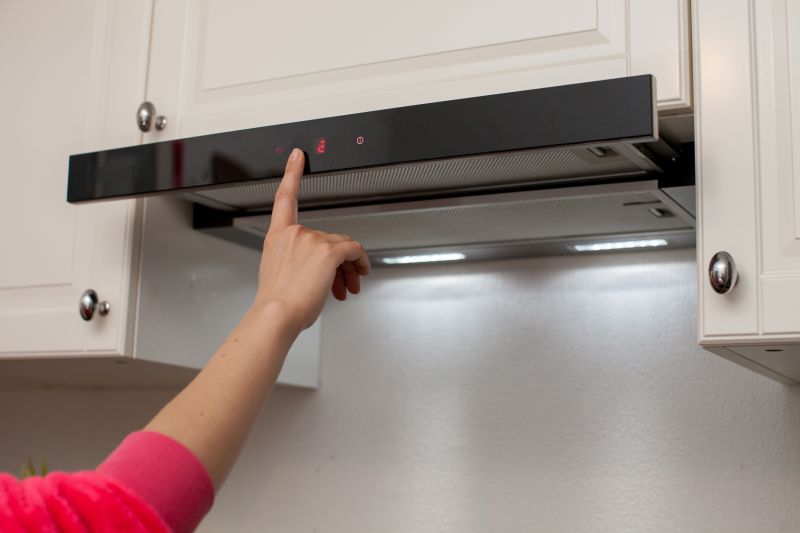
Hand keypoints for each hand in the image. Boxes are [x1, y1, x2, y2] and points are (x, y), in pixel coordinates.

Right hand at [253, 148, 369, 331]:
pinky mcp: (328, 251)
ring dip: (348, 268)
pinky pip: (354, 251)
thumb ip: (297, 263)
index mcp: (276, 237)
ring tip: (347, 288)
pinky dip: (360, 263)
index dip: (292, 173)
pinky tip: (360, 273)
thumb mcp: (280, 276)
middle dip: (338, 262)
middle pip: (328, 238)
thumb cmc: (276, 302)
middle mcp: (293, 233)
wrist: (276, 315)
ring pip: (342, 248)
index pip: (284, 197)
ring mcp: (310, 240)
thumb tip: (320, 271)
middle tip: (343, 284)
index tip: (299, 156)